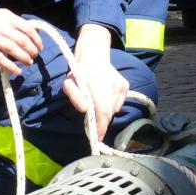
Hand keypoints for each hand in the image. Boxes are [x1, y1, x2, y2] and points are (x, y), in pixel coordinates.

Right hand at [0, 5, 42, 75]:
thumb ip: (14, 21)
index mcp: (7, 17)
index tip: (40, 46)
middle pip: (22, 40)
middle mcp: (1, 27)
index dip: (36, 39)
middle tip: (35, 56)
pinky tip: (17, 71)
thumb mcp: (0, 14)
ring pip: (13, 49)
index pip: (28, 28)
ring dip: (24, 58)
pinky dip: (10, 66)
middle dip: (32, 50)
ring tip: (29, 63)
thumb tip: (33, 29)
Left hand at [62, 24, 128, 139]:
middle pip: (109, 113)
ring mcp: (121, 84)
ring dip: (106, 112)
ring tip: (98, 103)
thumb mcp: (69, 83)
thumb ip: (74, 96)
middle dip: (102, 123)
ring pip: (114, 109)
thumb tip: (84, 110)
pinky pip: (119, 104)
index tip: (98, 138)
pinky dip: (112, 105)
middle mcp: (111, 83)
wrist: (95, 56)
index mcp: (96, 83)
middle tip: (95, 126)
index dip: (100, 126)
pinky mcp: (126, 85)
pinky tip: (106, 97)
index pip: (102, 110)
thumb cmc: (79, 73)